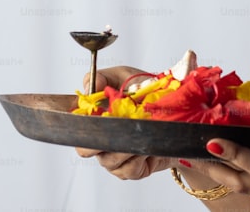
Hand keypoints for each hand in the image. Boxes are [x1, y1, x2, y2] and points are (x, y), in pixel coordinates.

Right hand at [74, 65, 174, 179]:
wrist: (174, 110)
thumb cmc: (142, 91)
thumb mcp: (122, 76)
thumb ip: (103, 77)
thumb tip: (90, 86)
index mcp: (92, 121)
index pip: (75, 128)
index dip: (81, 124)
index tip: (96, 115)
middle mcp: (99, 143)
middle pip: (85, 149)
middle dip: (101, 139)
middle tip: (119, 125)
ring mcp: (113, 160)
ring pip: (111, 159)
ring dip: (129, 143)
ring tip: (144, 129)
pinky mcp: (131, 171)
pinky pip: (130, 168)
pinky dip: (141, 154)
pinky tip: (150, 143)